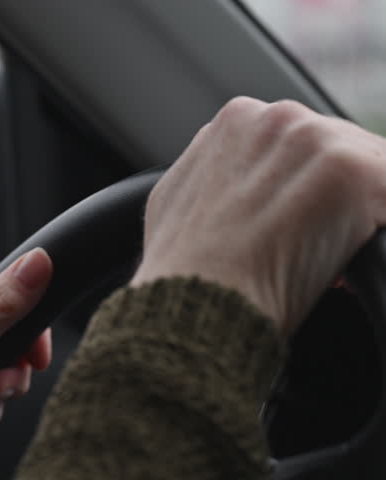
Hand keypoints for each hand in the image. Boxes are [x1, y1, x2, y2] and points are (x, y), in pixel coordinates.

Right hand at [132, 97, 385, 334]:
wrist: (196, 299)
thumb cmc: (180, 266)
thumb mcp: (177, 197)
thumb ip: (211, 168)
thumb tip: (225, 177)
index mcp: (238, 118)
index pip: (302, 143)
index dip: (306, 187)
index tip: (302, 221)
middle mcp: (278, 118)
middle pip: (343, 149)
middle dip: (338, 198)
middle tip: (315, 246)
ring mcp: (317, 140)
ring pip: (375, 171)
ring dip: (362, 213)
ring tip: (326, 257)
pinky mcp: (354, 170)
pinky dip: (379, 228)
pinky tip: (348, 261)